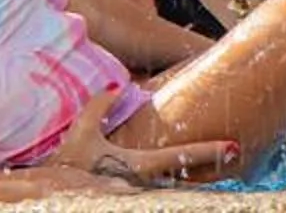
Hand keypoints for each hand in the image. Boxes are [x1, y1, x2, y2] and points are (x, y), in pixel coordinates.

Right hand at [55, 90, 240, 189]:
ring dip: (191, 180)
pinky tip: (182, 180)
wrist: (49, 194)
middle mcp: (142, 184)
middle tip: (235, 159)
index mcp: (138, 166)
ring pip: (172, 189)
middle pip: (185, 178)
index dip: (209, 151)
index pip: (181, 156)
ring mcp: (135, 196)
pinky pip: (154, 193)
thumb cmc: (66, 163)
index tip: (233, 147)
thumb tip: (118, 85)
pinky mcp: (126, 199)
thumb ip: (100, 105)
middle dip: (208, 171)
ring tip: (217, 170)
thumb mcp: (82, 130)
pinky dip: (170, 186)